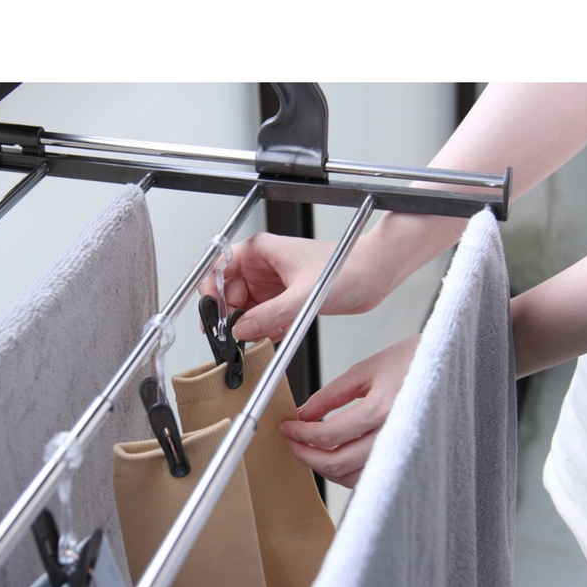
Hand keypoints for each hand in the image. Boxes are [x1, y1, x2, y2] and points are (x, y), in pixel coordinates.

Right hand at [198, 232, 392, 342]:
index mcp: (261, 251)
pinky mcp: (285, 298)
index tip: (212, 313)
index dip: (210, 291)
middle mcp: (264, 266)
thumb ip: (269, 315)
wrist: (376, 273)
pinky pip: (263, 316)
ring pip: (246, 307)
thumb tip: (241, 330)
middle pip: (229, 292)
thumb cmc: (348, 266)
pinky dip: (266, 328)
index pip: (218, 267)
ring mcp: (273, 283)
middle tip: (234, 334)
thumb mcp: (304, 296)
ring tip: (260, 335)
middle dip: (230, 315)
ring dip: (250, 325)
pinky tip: (277, 333)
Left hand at [279, 335, 418, 487]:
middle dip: (307, 456)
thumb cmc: (418, 361)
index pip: (329, 435)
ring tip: (311, 450)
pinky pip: (372, 478)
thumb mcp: (368, 368)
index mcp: (383, 409)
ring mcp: (405, 453)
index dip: (301, 435)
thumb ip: (332, 393)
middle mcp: (396, 437)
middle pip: (338, 463)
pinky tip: (338, 456)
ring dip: (326, 467)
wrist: (455, 367)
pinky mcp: (410, 461)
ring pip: (353, 478)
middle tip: (292, 443)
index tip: (288, 428)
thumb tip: (304, 412)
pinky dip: (348, 472)